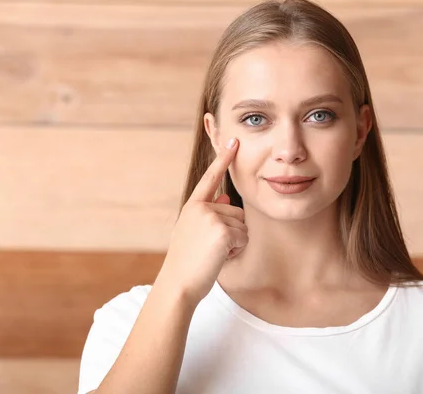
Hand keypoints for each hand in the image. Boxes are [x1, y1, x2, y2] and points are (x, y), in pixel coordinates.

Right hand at [155, 138, 247, 304]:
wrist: (179, 283)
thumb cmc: (187, 262)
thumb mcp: (193, 233)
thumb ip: (208, 213)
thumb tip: (226, 196)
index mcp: (193, 206)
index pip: (210, 178)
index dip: (223, 159)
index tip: (234, 141)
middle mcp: (201, 208)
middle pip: (237, 212)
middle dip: (232, 232)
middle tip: (211, 248)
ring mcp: (211, 218)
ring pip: (242, 225)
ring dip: (235, 241)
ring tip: (213, 252)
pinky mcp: (222, 231)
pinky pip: (243, 237)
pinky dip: (236, 249)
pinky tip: (220, 256)